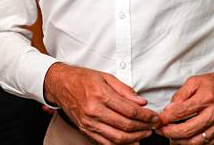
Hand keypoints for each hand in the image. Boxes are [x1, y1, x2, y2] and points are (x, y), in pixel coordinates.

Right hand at [43, 62, 158, 144]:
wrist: (59, 84)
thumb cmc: (81, 78)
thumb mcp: (105, 76)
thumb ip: (125, 90)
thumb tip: (142, 102)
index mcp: (100, 94)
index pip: (130, 110)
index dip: (146, 116)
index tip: (155, 116)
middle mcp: (94, 110)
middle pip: (126, 125)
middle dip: (144, 127)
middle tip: (154, 125)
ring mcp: (89, 122)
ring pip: (118, 137)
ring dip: (136, 137)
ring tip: (145, 133)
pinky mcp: (85, 129)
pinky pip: (107, 142)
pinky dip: (122, 144)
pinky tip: (132, 141)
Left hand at [156, 64, 213, 142]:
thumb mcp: (194, 82)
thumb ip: (180, 95)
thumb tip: (169, 109)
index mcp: (206, 99)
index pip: (181, 112)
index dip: (166, 117)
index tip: (158, 119)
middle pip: (188, 129)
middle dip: (170, 132)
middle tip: (160, 130)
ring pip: (196, 140)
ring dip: (180, 140)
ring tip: (170, 135)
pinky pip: (206, 142)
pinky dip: (192, 142)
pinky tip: (183, 138)